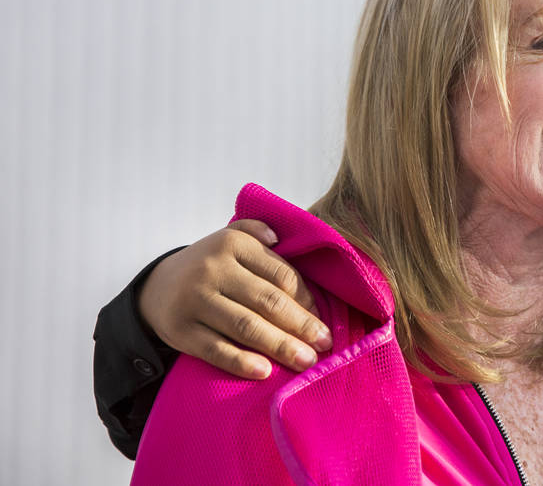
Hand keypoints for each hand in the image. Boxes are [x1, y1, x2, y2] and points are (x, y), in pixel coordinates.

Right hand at [137, 221, 332, 378]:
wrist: (157, 288)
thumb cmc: (212, 265)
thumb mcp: (231, 239)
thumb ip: (259, 231)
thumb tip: (283, 239)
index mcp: (233, 244)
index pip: (281, 274)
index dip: (306, 299)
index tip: (323, 318)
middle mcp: (212, 269)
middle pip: (268, 301)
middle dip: (302, 325)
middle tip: (325, 343)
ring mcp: (195, 301)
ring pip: (246, 326)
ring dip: (281, 346)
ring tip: (307, 360)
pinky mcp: (181, 331)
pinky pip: (216, 349)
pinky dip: (241, 362)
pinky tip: (265, 372)